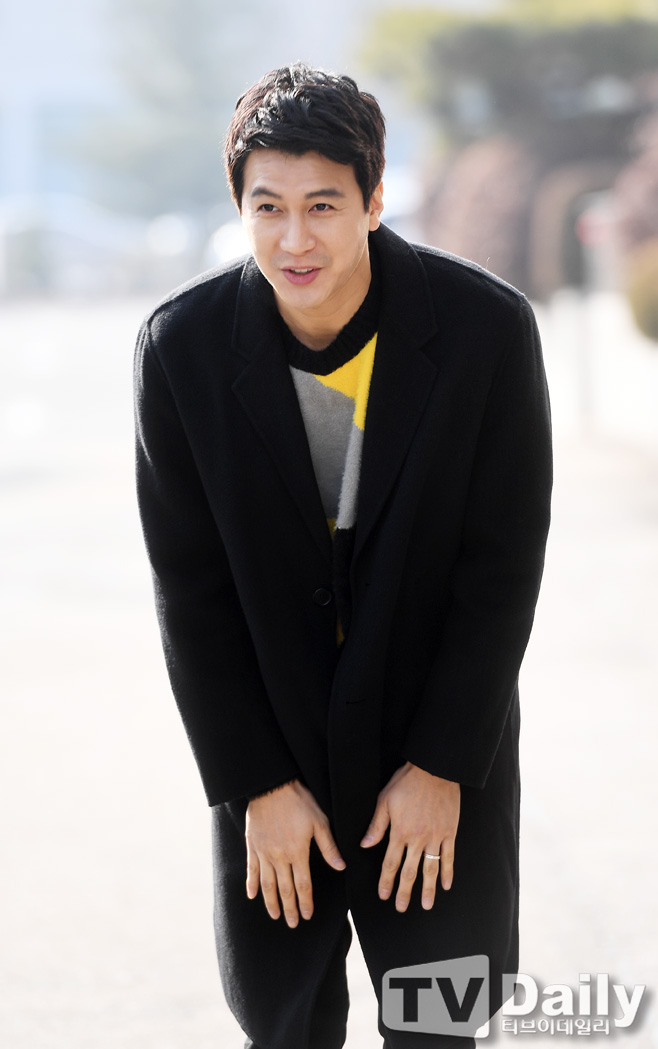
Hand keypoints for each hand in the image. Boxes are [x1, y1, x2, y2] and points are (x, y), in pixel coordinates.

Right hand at [245, 780, 345, 927]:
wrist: (272, 786)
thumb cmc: (299, 801)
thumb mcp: (319, 822)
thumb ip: (329, 847)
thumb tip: (341, 867)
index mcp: (297, 852)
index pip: (303, 885)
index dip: (305, 902)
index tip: (307, 916)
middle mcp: (279, 856)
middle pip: (285, 889)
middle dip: (289, 908)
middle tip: (292, 924)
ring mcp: (264, 852)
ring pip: (267, 883)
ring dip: (271, 902)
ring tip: (274, 916)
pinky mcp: (252, 845)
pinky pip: (251, 869)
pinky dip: (251, 883)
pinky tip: (251, 895)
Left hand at [360, 762, 459, 911]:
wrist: (434, 770)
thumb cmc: (406, 782)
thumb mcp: (384, 800)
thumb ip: (376, 825)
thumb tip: (364, 846)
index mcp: (400, 832)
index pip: (390, 863)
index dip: (386, 881)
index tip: (383, 895)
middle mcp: (418, 839)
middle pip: (410, 871)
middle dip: (404, 891)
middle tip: (401, 908)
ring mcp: (436, 837)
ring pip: (431, 869)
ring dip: (427, 889)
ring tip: (426, 905)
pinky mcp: (449, 832)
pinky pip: (449, 856)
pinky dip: (447, 872)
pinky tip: (446, 886)